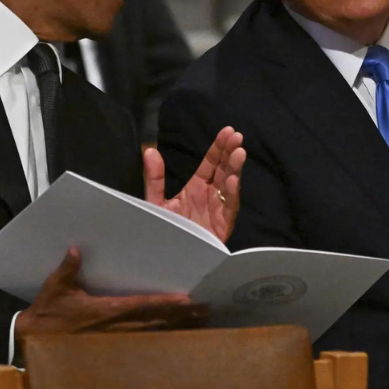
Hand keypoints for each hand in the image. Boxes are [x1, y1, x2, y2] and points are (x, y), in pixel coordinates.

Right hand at [15, 247, 207, 342]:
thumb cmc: (46, 313)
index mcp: (105, 310)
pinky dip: (163, 337)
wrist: (34, 342)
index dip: (166, 304)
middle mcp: (116, 327)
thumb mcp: (54, 289)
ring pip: (154, 333)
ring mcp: (117, 340)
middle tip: (207, 310)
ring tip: (200, 321)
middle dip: (182, 316)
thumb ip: (68, 270)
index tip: (187, 300)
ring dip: (178, 327)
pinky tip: (177, 335)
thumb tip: (76, 250)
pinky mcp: (113, 346)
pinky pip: (144, 342)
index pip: (142, 306)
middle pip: (156, 321)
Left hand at [144, 126, 245, 242]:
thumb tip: (149, 150)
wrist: (168, 258)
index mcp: (196, 188)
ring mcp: (218, 209)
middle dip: (230, 153)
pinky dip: (232, 193)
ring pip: (230, 185)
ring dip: (235, 169)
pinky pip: (229, 208)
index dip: (218, 147)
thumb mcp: (156, 201)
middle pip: (223, 170)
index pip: (210, 163)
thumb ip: (154, 178)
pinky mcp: (222, 225)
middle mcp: (210, 196)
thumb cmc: (165, 229)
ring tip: (239, 152)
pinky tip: (234, 179)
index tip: (227, 131)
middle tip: (236, 136)